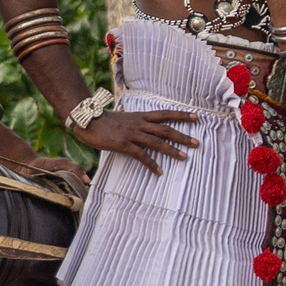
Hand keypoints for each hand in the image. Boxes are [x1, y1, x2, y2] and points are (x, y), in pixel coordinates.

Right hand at [76, 108, 197, 171]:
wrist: (88, 120)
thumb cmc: (105, 121)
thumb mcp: (125, 118)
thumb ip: (137, 123)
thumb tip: (146, 128)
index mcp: (141, 116)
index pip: (165, 114)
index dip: (181, 115)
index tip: (196, 116)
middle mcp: (140, 124)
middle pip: (166, 129)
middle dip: (182, 136)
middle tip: (197, 143)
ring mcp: (132, 134)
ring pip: (157, 142)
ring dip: (172, 150)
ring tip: (184, 157)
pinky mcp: (124, 144)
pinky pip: (141, 155)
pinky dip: (151, 164)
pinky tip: (159, 171)